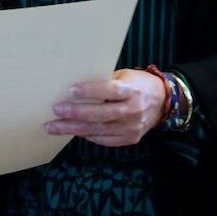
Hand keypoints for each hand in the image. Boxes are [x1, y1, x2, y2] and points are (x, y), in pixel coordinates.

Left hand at [44, 68, 166, 146]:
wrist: (163, 102)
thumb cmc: (137, 84)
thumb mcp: (124, 76)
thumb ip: (104, 81)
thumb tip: (75, 86)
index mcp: (133, 91)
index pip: (110, 91)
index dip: (90, 91)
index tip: (70, 91)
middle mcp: (134, 110)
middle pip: (101, 114)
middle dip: (75, 114)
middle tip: (55, 111)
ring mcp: (133, 127)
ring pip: (99, 130)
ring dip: (74, 128)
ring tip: (53, 127)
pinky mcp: (131, 138)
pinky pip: (105, 140)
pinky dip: (88, 135)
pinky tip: (74, 131)